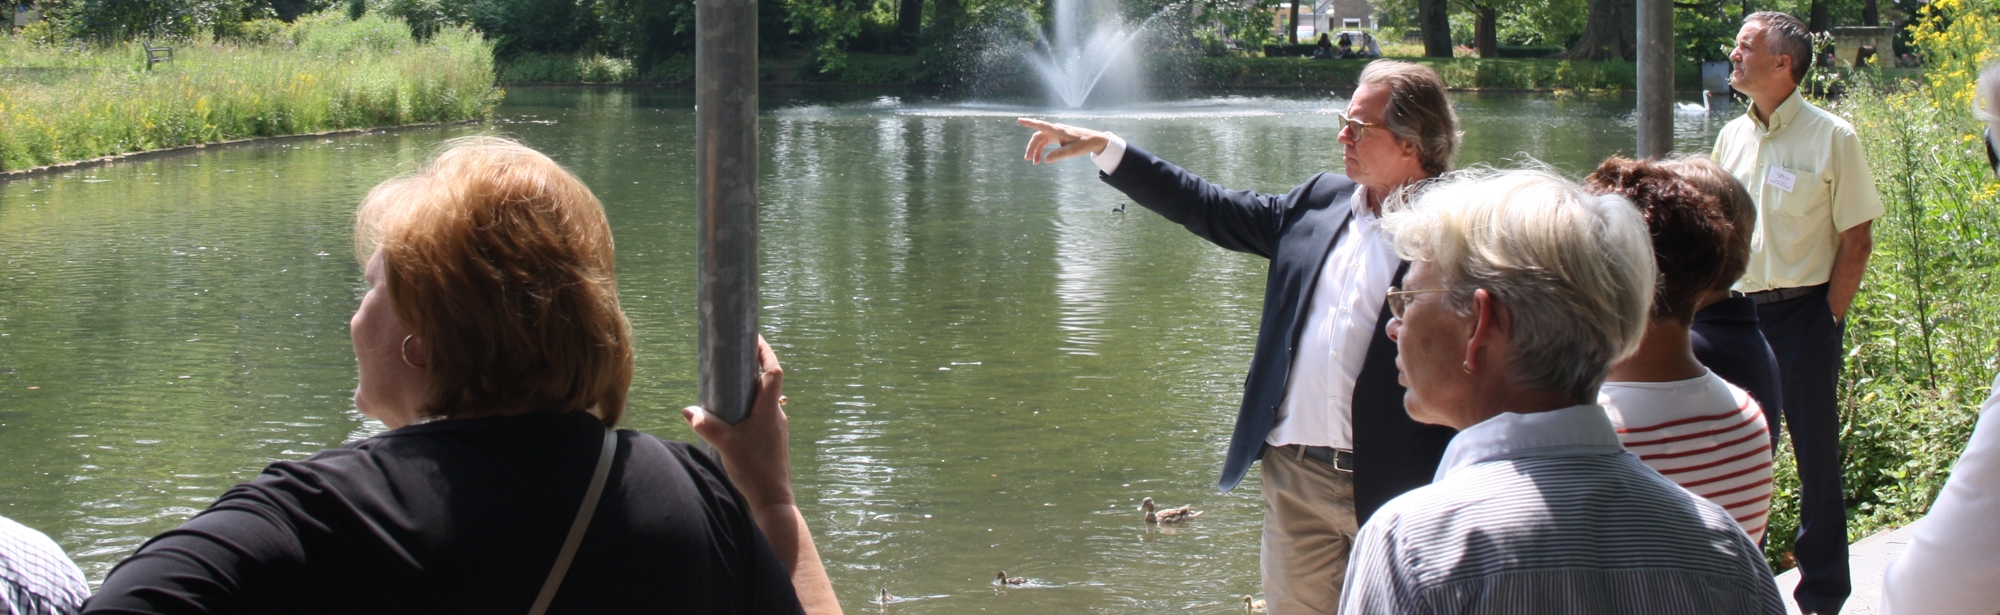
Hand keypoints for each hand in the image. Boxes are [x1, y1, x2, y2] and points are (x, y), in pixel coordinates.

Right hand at [683, 336, 792, 509]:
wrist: (772, 500)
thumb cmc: (754, 470)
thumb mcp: (725, 445)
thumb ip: (706, 425)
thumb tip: (687, 410)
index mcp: (769, 410)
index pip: (773, 371)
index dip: (765, 352)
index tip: (754, 338)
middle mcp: (776, 415)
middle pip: (768, 383)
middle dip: (753, 367)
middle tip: (734, 356)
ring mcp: (775, 428)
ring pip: (763, 401)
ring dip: (749, 390)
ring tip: (728, 385)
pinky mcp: (771, 440)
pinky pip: (760, 415)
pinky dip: (748, 408)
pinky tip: (732, 417)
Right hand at [1019, 118, 1111, 164]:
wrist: (1094, 140)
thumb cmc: (1084, 144)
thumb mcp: (1072, 151)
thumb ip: (1059, 155)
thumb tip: (1045, 160)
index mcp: (1058, 131)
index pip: (1041, 125)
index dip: (1030, 123)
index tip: (1019, 120)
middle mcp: (1056, 130)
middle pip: (1038, 136)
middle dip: (1031, 147)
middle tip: (1028, 159)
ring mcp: (1056, 133)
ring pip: (1041, 140)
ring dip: (1036, 150)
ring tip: (1035, 162)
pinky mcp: (1058, 137)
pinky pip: (1046, 141)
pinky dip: (1042, 149)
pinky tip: (1041, 158)